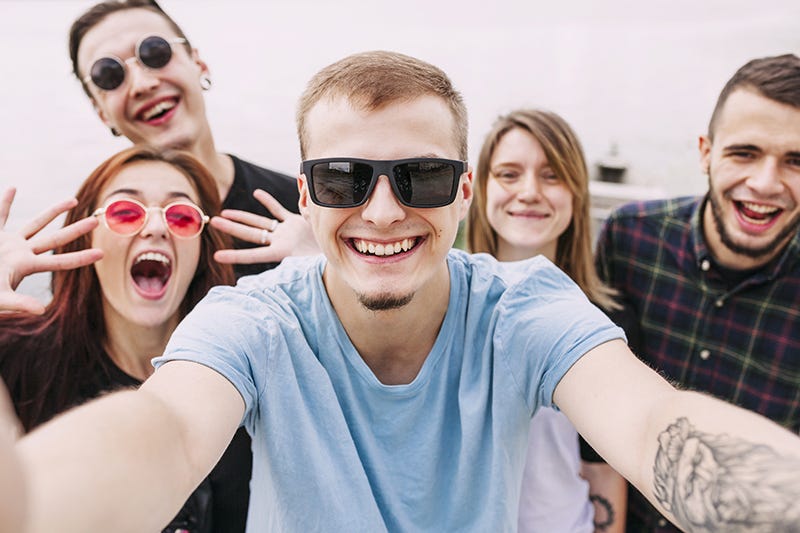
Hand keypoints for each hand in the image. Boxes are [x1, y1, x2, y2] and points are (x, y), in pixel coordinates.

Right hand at [0, 188, 102, 313]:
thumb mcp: (1, 301)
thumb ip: (20, 304)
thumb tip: (41, 310)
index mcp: (26, 267)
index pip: (60, 262)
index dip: (81, 258)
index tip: (102, 253)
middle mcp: (21, 253)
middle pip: (55, 239)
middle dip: (76, 230)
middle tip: (96, 220)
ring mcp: (7, 243)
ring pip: (36, 223)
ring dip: (54, 212)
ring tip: (74, 200)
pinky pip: (0, 215)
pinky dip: (5, 202)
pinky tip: (13, 189)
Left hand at [210, 188, 319, 264]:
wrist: (342, 249)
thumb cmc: (328, 259)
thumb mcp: (313, 262)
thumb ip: (301, 258)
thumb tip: (294, 259)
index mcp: (282, 253)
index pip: (254, 255)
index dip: (235, 256)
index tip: (216, 256)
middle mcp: (280, 242)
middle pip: (251, 234)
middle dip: (232, 228)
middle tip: (214, 222)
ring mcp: (286, 232)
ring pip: (260, 223)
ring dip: (242, 217)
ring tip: (225, 212)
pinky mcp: (296, 222)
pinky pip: (279, 211)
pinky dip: (269, 202)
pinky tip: (257, 193)